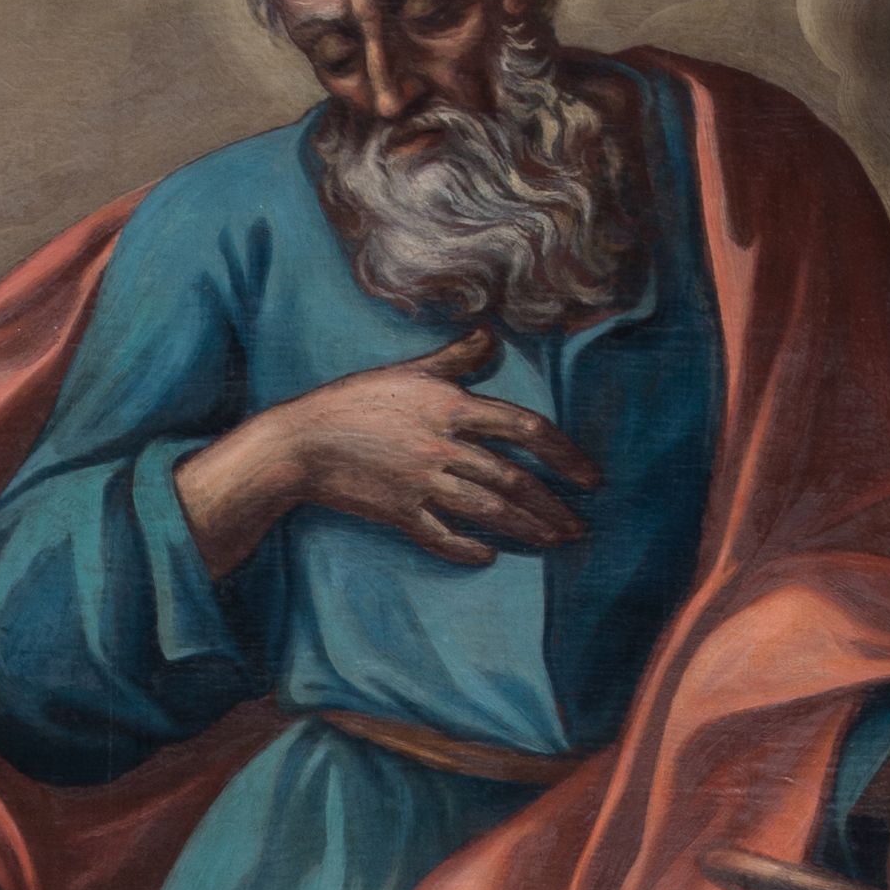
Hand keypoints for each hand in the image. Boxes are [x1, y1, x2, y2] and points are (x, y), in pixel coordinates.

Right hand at [174, 324, 600, 575]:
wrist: (300, 442)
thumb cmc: (353, 401)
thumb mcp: (408, 372)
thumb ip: (456, 358)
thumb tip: (490, 334)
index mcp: (452, 408)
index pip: (525, 429)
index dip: (565, 454)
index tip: (589, 477)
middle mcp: (444, 447)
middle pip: (514, 479)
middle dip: (553, 506)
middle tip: (577, 526)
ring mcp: (422, 483)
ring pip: (488, 510)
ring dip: (526, 529)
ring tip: (552, 541)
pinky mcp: (399, 513)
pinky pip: (443, 536)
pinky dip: (469, 548)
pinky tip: (488, 555)